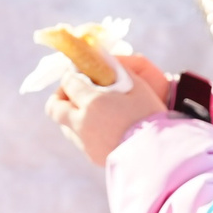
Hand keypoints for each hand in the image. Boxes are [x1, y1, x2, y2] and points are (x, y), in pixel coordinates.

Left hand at [46, 53, 172, 166]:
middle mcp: (82, 122)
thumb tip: (102, 57)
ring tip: (93, 109)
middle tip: (76, 90)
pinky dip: (84, 129)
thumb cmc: (150, 116)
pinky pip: (80, 138)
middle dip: (61, 95)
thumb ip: (117, 70)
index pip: (68, 82)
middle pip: (55, 106)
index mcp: (92, 102)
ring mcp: (85, 142)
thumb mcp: (138, 86)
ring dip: (72, 113)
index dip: (73, 74)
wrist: (158, 154)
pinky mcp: (92, 156)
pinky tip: (104, 126)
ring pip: (65, 124)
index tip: (82, 71)